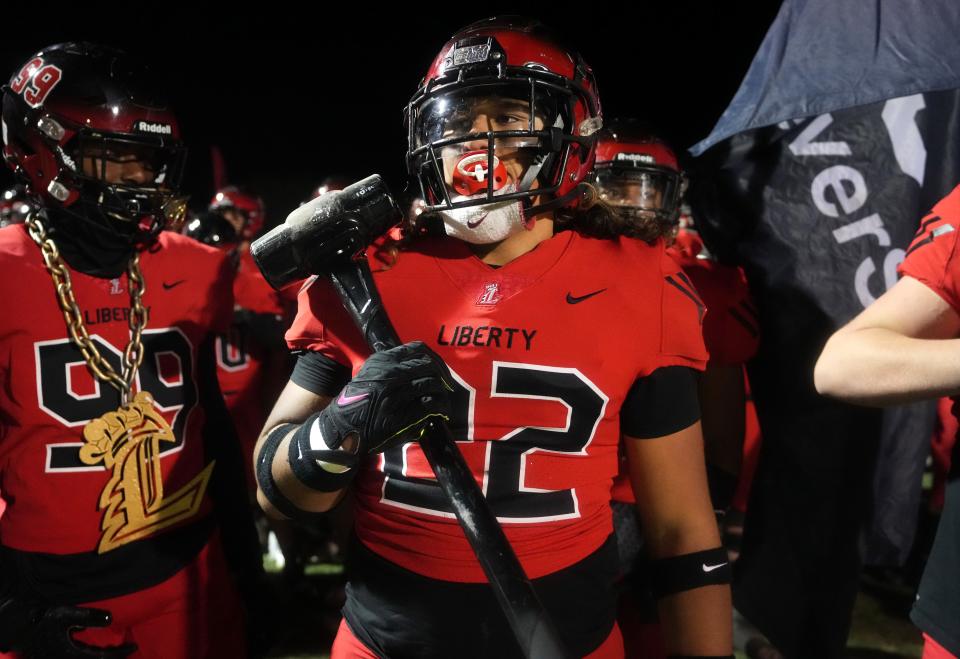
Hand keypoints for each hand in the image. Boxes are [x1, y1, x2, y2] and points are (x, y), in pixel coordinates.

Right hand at [0, 599, 136, 657]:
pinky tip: (89, 651)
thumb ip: (90, 617)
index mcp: (70, 654)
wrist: (13, 621)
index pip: (102, 658)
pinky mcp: (48, 657)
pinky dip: (85, 656)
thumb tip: (111, 619)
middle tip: (126, 650)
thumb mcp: (66, 613)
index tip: (133, 647)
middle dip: (111, 658)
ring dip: (98, 658)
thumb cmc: (39, 616)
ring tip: (112, 652)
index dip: (120, 653)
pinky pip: (73, 658)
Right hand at [313, 341, 452, 457]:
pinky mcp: (402, 415)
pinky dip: (440, 408)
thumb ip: (391, 365)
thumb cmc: (358, 400)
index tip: (439, 368)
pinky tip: (440, 412)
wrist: (343, 427)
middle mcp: (390, 374)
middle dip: (443, 377)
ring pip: (433, 385)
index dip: (434, 359)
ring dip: (443, 394)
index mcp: (383, 360)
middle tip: (446, 386)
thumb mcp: (369, 373)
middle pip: (429, 367)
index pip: (419, 349)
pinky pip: (431, 406)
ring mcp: (396, 394)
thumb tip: (420, 363)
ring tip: (444, 401)